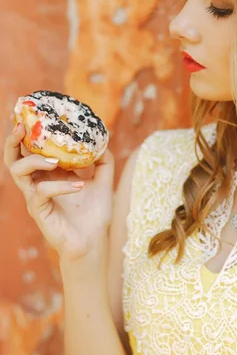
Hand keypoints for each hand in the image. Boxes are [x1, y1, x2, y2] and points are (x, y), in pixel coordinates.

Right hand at [3, 123, 114, 261]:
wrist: (95, 242)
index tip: (30, 112)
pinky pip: (41, 192)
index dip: (27, 132)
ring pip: (18, 172)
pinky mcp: (38, 211)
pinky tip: (80, 185)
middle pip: (13, 157)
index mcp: (48, 173)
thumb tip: (104, 141)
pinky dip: (60, 185)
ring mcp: (35, 197)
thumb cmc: (94, 214)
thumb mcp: (103, 182)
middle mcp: (37, 182)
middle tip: (21, 126)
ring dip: (35, 160)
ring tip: (56, 160)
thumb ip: (104, 161)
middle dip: (13, 140)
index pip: (30, 149)